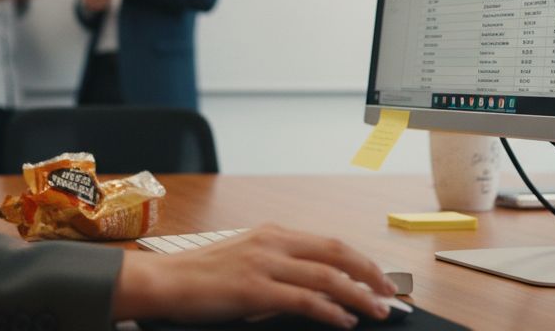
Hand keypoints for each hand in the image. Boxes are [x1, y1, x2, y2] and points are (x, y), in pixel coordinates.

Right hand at [110, 223, 395, 327]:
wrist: (164, 281)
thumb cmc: (200, 276)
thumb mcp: (245, 260)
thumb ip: (278, 266)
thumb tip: (315, 287)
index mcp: (272, 234)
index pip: (328, 242)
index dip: (360, 259)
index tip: (378, 276)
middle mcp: (272, 243)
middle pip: (336, 253)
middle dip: (369, 273)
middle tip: (389, 293)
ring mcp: (264, 264)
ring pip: (327, 276)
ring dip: (358, 294)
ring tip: (376, 310)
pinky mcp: (254, 289)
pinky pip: (304, 299)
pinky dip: (330, 310)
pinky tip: (343, 320)